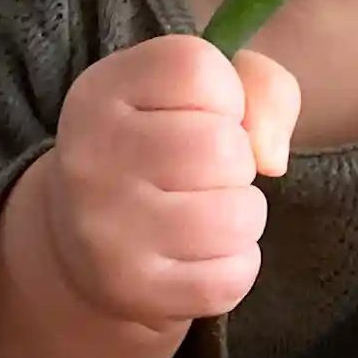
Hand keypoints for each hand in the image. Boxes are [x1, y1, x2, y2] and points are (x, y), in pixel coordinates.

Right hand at [40, 36, 300, 338]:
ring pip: (238, 216)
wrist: (85, 238)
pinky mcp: (132, 290)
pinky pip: (232, 278)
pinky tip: (201, 253)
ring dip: (243, 215)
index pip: (196, 68)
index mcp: (99, 93)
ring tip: (207, 211)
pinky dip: (235, 265)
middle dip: (237, 161)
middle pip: (224, 147)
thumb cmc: (164, 145)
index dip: (225, 93)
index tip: (201, 113)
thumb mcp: (205, 92)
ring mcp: (106, 230)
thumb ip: (262, 87)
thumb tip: (271, 158)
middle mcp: (90, 158)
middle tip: (204, 173)